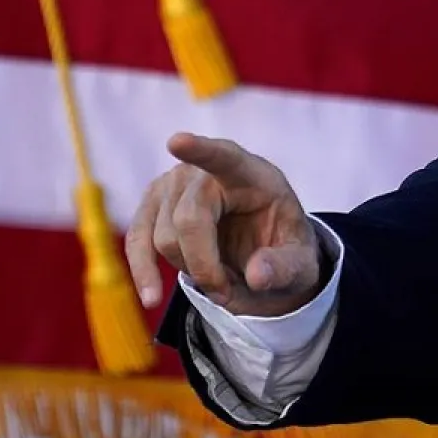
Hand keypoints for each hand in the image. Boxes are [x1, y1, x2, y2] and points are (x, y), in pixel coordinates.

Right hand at [126, 132, 322, 316]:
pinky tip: (151, 295)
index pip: (225, 158)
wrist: (261, 249)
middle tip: (227, 293)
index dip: (201, 151)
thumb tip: (257, 276)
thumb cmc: (282, 247)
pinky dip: (144, 272)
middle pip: (189, 219)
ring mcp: (173, 185)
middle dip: (205, 266)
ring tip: (219, 278)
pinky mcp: (152, 205)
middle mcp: (206, 171)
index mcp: (251, 174)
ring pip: (163, 239)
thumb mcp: (300, 263)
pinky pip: (137, 242)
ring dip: (190, 270)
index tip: (177, 141)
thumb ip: (285, 268)